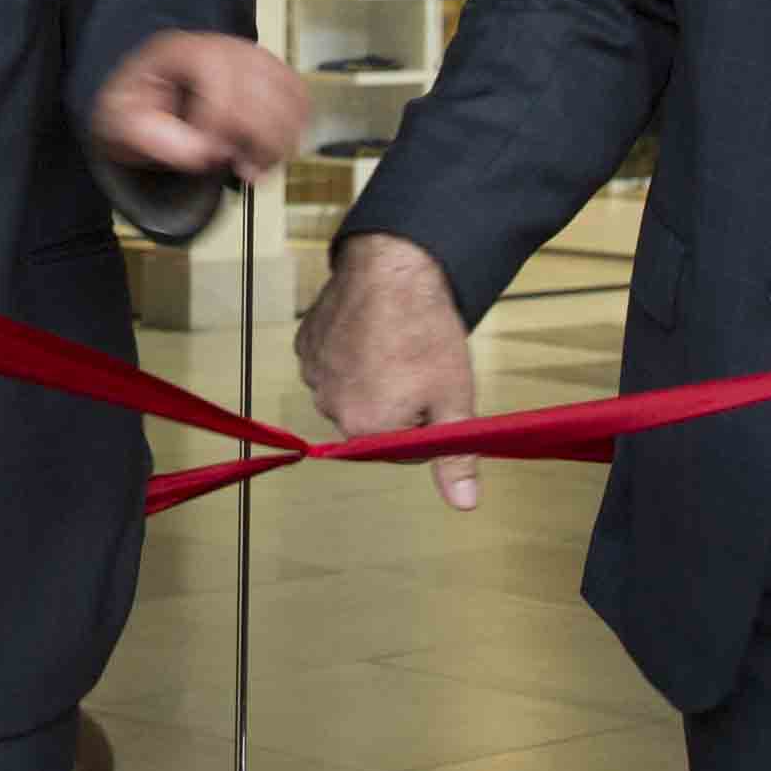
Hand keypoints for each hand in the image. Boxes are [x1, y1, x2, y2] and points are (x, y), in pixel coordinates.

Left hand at [87, 32, 314, 183]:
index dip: (219, 124)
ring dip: (280, 141)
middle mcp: (221, 47)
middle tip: (241, 169)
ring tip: (256, 166)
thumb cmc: (135, 108)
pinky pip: (299, 97)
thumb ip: (156, 139)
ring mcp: (250, 56)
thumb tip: (204, 152)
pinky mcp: (270, 73)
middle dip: (257, 140)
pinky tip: (272, 151)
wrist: (147, 98)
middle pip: (262, 89)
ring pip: (289, 95)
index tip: (210, 153)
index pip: (218, 79)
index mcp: (179, 51)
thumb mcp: (122, 125)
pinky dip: (294, 129)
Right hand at [298, 231, 486, 511]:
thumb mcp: (454, 397)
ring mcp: (313, 374)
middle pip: (373, 422)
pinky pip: (330, 364)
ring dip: (371, 378)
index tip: (435, 390)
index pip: (404, 448)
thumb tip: (464, 504)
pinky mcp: (305, 344)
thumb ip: (456, 455)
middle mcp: (330, 408)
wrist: (394, 265)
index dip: (428, 422)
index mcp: (367, 429)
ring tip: (393, 344)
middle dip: (397, 402)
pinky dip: (349, 355)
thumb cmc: (426, 331)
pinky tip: (369, 333)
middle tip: (417, 364)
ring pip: (351, 392)